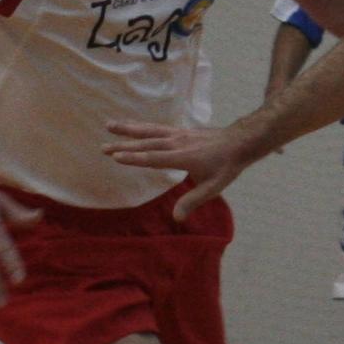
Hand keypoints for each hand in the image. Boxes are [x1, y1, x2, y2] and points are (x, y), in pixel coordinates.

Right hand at [104, 120, 254, 220]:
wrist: (240, 141)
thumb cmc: (226, 166)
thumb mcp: (213, 187)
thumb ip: (193, 201)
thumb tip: (176, 218)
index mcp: (183, 157)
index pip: (154, 157)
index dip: (135, 158)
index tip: (116, 157)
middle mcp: (177, 143)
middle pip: (146, 143)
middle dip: (123, 145)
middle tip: (103, 147)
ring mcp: (177, 134)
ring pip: (148, 131)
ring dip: (128, 129)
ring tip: (108, 125)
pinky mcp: (180, 130)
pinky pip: (156, 127)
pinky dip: (141, 125)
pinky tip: (131, 125)